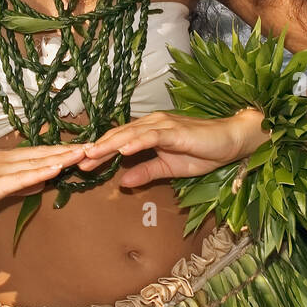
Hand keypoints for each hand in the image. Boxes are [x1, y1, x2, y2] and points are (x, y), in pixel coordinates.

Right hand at [0, 142, 88, 222]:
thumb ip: (20, 186)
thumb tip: (44, 181)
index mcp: (4, 160)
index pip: (39, 153)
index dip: (62, 150)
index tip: (84, 148)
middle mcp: (3, 160)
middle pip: (42, 154)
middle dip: (68, 150)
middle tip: (94, 146)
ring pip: (35, 163)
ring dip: (59, 158)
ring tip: (81, 154)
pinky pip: (19, 179)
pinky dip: (38, 173)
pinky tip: (54, 170)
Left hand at [75, 109, 266, 188]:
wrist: (231, 142)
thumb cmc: (202, 152)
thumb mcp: (169, 168)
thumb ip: (146, 172)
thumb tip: (123, 182)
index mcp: (149, 132)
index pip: (119, 141)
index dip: (100, 152)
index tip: (81, 165)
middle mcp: (152, 124)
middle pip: (119, 135)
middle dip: (97, 149)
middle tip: (76, 161)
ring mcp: (163, 125)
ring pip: (130, 133)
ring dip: (110, 144)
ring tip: (92, 154)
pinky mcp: (175, 130)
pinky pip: (152, 136)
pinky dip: (136, 142)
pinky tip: (123, 149)